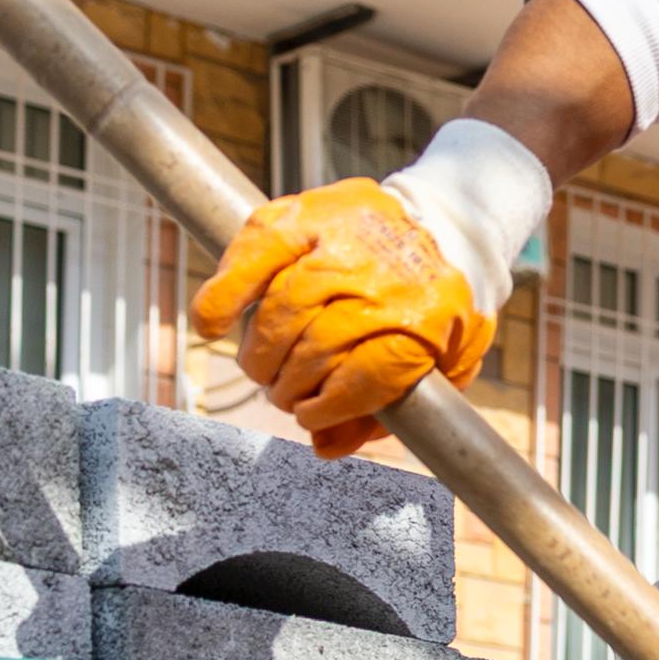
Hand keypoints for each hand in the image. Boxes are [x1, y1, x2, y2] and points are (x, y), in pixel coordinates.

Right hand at [189, 180, 494, 457]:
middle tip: (283, 395)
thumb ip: (387, 412)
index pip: (362, 377)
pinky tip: (210, 325)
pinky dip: (224, 293)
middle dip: (290, 384)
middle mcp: (384, 277)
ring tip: (262, 370)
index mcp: (426, 319)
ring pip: (282, 308)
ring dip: (261, 353)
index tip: (311, 416)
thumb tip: (324, 447)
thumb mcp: (440, 368)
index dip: (328, 406)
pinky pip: (252, 253)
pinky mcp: (305, 213)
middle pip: (317, 346)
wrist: (448, 223)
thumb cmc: (441, 306)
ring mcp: (342, 240)